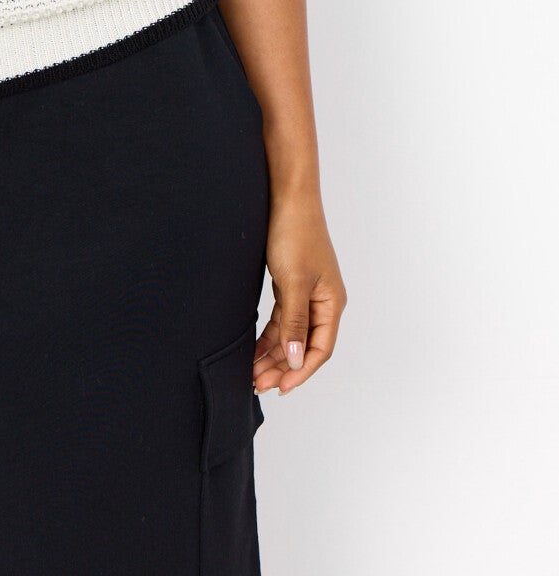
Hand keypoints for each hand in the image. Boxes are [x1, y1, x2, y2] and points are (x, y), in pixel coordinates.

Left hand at [254, 188, 346, 394]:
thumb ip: (294, 323)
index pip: (320, 350)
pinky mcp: (291, 284)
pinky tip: (255, 349)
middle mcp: (322, 302)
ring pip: (291, 334)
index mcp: (332, 303)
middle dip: (283, 367)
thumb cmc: (295, 234)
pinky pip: (281, 319)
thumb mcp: (294, 282)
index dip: (301, 371)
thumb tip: (295, 360)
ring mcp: (306, 293)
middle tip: (258, 384)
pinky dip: (269, 335)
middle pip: (304, 345)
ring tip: (253, 373)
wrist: (286, 197)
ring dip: (273, 354)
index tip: (280, 388)